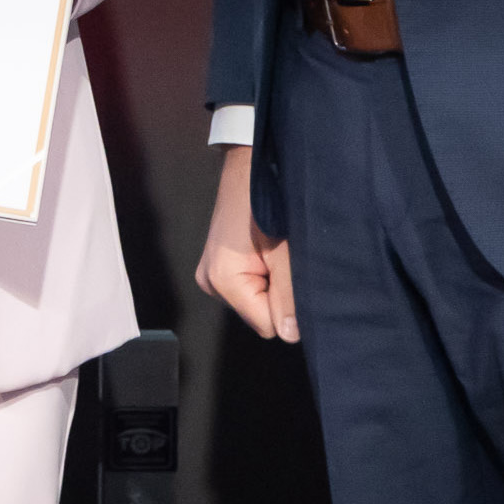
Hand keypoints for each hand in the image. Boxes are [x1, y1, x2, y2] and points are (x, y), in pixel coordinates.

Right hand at [194, 145, 296, 343]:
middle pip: (259, 315)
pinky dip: (263, 277)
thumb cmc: (268, 204)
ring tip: (275, 253)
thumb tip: (293, 336)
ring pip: (256, 302)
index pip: (267, 325)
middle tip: (284, 260)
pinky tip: (266, 253)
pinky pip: (248, 288)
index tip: (293, 275)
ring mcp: (210, 276)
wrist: (248, 167)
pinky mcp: (217, 267)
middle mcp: (210, 284)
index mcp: (223, 281)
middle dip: (279, 295)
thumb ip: (289, 296)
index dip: (287, 307)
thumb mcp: (286, 253)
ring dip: (272, 285)